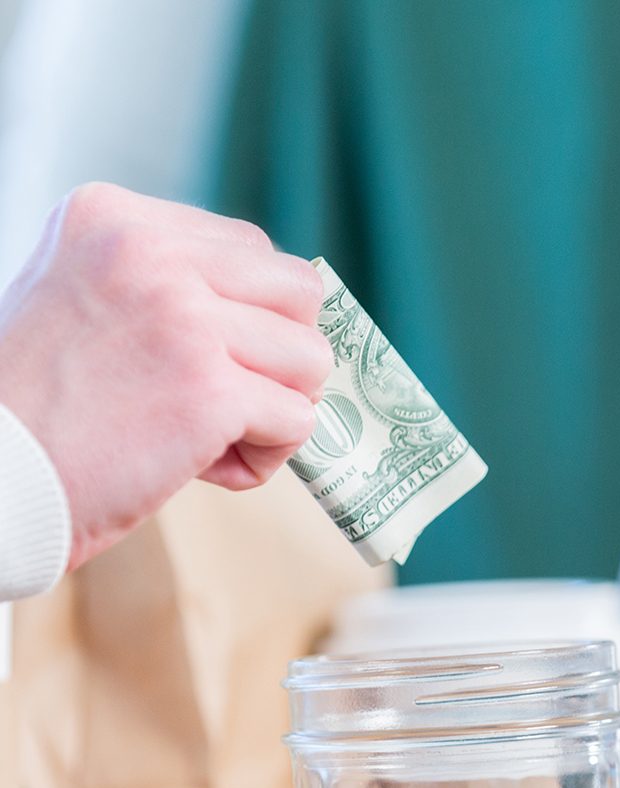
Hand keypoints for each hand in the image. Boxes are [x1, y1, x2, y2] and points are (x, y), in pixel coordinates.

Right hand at [0, 182, 332, 568]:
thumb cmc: (41, 408)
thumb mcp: (82, 299)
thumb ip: (164, 284)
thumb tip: (279, 311)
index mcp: (114, 218)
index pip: (251, 249)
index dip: (252, 317)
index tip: (200, 361)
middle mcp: (149, 251)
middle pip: (299, 292)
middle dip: (282, 355)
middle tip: (232, 398)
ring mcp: (184, 317)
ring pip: (311, 358)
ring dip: (278, 409)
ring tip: (214, 436)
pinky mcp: (209, 389)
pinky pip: (297, 420)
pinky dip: (266, 456)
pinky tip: (207, 468)